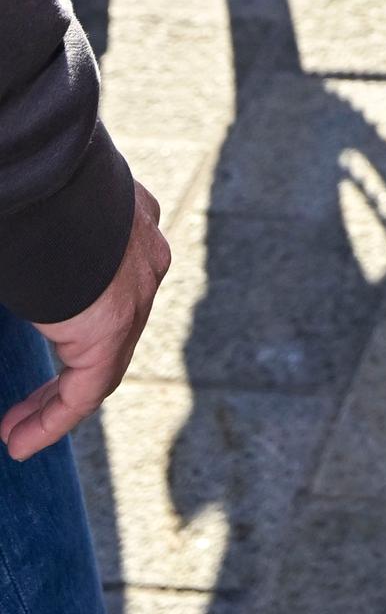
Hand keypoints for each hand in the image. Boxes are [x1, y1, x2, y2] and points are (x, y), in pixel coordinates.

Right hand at [4, 182, 170, 458]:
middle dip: (63, 372)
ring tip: (15, 434)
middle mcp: (142, 255)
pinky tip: (20, 442)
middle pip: (108, 328)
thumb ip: (46, 249)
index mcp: (129, 222)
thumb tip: (24, 248)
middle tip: (23, 408)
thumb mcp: (46, 213)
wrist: (50, 171)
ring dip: (55, 404)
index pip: (111, 280)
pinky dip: (55, 417)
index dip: (76, 319)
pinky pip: (90, 386)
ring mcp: (136, 289)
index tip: (47, 332)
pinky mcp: (115, 323)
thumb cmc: (36, 181)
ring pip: (101, 363)